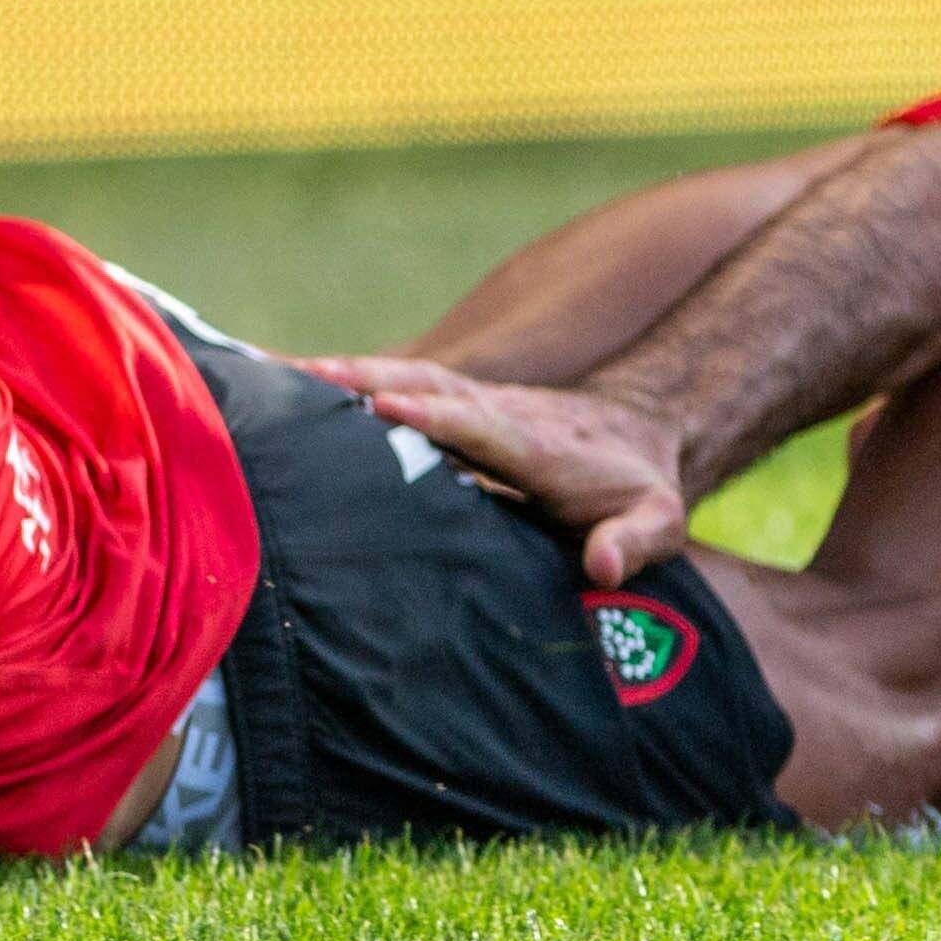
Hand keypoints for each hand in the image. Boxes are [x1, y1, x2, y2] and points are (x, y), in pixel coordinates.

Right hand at [295, 354, 693, 588]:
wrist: (640, 431)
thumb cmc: (641, 486)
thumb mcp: (659, 519)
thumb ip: (637, 540)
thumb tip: (604, 567)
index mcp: (538, 446)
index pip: (481, 425)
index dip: (436, 417)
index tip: (385, 407)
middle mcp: (500, 413)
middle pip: (430, 388)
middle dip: (370, 380)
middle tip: (306, 377)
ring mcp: (477, 405)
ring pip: (409, 379)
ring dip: (351, 374)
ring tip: (281, 373)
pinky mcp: (460, 407)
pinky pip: (402, 388)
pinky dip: (353, 382)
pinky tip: (299, 384)